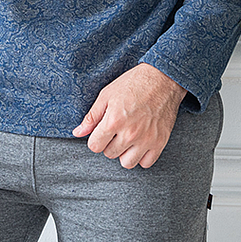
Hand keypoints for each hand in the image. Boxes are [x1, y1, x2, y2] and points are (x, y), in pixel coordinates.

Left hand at [72, 63, 186, 168]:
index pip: (94, 146)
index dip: (96, 138)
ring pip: (127, 162)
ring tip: (128, 138)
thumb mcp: (107, 95)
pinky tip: (140, 142)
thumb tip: (77, 133)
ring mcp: (146, 139)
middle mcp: (130, 133)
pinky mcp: (160, 142)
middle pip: (109, 154)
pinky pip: (146, 163)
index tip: (102, 130)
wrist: (163, 78)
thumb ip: (91, 117)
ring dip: (124, 152)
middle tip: (118, 129)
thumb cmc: (133, 83)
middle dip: (110, 143)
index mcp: (114, 121)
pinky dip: (141, 156)